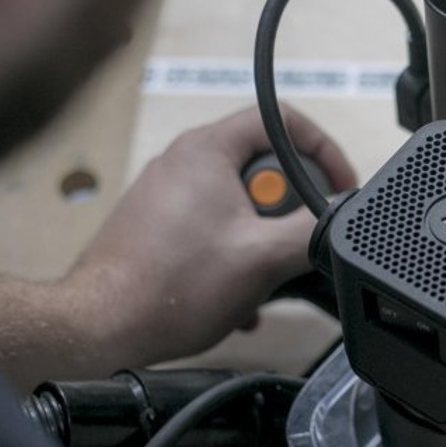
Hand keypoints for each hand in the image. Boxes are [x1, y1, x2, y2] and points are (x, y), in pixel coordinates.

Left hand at [62, 105, 356, 368]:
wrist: (103, 327)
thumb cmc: (172, 286)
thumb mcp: (264, 257)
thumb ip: (314, 228)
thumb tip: (342, 217)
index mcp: (206, 151)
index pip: (282, 119)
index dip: (323, 150)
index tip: (339, 187)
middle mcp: (182, 162)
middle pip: (263, 165)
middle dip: (289, 207)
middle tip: (294, 239)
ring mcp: (165, 194)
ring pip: (240, 203)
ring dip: (263, 239)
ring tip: (264, 276)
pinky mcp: (156, 226)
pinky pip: (214, 227)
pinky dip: (235, 255)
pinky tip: (239, 297)